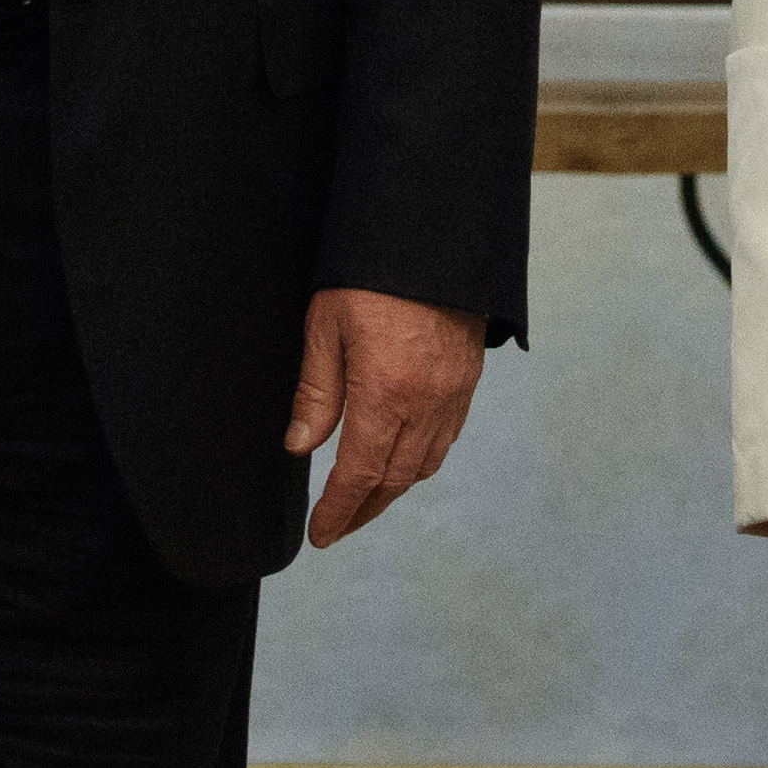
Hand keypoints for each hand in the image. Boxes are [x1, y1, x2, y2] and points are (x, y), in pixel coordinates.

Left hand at [285, 287, 485, 549]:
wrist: (434, 232)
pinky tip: (403, 457)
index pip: (360, 474)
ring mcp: (454, 391)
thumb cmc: (371, 272)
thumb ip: (315, 393)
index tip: (321, 534)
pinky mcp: (468, 377)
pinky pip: (448, 436)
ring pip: (426, 463)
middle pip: (395, 479)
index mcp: (386, 393)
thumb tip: (299, 447)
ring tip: (367, 499)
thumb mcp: (325, 326)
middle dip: (365, 509)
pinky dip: (423, 459)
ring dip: (395, 488)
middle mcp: (426, 402)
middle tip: (338, 526)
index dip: (339, 510)